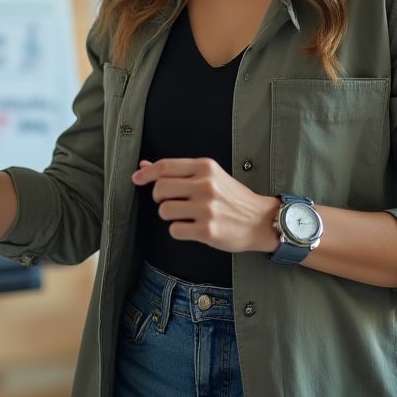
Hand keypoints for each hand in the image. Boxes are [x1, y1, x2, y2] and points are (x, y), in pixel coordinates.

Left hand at [131, 157, 279, 253]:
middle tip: (170, 201)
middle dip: (159, 197)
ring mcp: (206, 208)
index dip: (146, 173)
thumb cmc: (231, 197)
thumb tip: (144, 166)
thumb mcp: (209, 176)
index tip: (136, 179)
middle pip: (160, 188)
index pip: (166, 166)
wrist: (260, 220)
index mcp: (205, 167)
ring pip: (164, 211)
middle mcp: (205, 185)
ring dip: (169, 215)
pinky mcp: (207, 230)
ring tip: (184, 215)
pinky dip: (178, 230)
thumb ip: (178, 171)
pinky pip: (175, 230)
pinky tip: (191, 228)